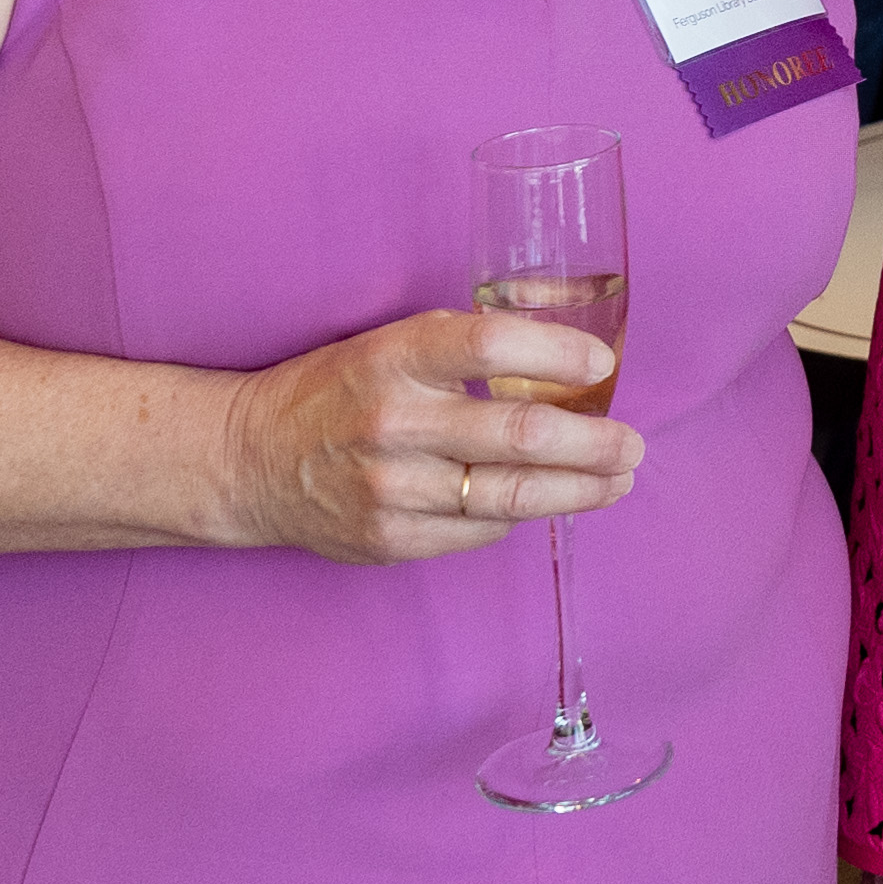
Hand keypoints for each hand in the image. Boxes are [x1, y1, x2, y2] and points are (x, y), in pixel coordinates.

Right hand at [204, 304, 639, 564]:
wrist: (248, 461)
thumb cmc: (338, 391)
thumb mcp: (390, 343)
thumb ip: (468, 344)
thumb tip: (570, 346)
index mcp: (393, 358)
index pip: (491, 344)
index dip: (558, 350)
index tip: (602, 362)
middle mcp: (393, 423)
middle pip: (521, 434)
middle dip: (595, 443)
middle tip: (634, 444)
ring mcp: (391, 489)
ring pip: (512, 495)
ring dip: (580, 490)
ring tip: (618, 481)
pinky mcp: (390, 540)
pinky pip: (480, 531)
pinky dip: (519, 515)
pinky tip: (545, 503)